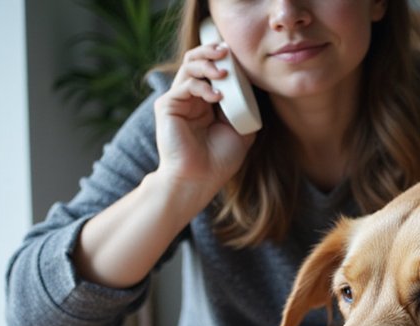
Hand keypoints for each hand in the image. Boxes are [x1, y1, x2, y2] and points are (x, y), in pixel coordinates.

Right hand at [153, 42, 257, 206]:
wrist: (199, 180)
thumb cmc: (218, 161)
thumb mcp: (241, 132)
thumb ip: (244, 110)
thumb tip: (252, 90)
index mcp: (206, 102)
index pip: (213, 71)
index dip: (225, 60)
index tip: (239, 56)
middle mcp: (190, 98)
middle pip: (197, 61)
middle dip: (212, 52)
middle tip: (227, 51)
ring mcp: (178, 100)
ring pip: (188, 66)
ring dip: (208, 64)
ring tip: (224, 72)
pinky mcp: (167, 106)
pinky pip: (185, 85)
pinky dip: (202, 85)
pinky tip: (217, 96)